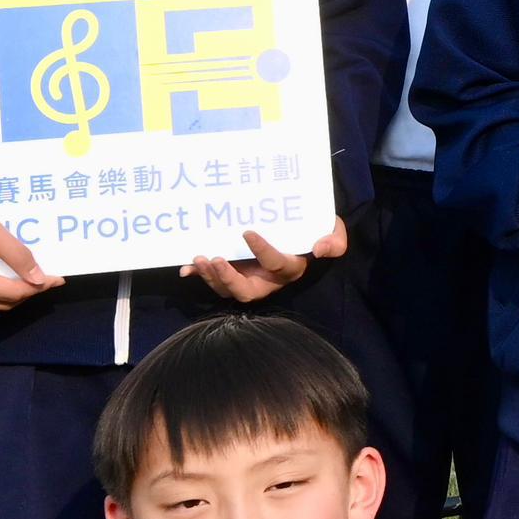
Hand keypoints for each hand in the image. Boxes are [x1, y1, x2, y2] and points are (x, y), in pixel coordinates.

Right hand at [0, 195, 50, 308]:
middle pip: (2, 304)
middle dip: (27, 292)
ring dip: (10, 294)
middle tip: (47, 276)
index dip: (38, 287)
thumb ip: (13, 252)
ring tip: (29, 275)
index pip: (11, 293)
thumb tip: (38, 278)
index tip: (59, 278)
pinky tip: (5, 275)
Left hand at [183, 218, 348, 302]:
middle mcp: (266, 280)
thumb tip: (321, 248)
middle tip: (214, 258)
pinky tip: (184, 269)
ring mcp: (247, 277)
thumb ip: (335, 240)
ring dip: (210, 277)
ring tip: (198, 259)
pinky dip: (197, 276)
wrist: (299, 228)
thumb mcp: (333, 231)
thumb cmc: (315, 229)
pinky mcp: (232, 271)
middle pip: (245, 291)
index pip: (276, 264)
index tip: (247, 232)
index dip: (262, 252)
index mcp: (289, 269)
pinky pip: (213, 278)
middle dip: (228, 279)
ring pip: (226, 288)